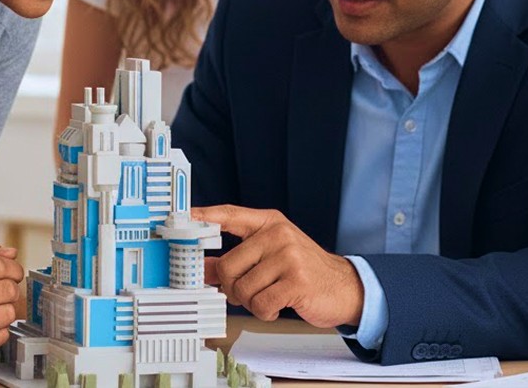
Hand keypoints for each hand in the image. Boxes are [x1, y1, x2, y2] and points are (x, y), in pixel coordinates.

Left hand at [194, 205, 363, 328]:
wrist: (342, 286)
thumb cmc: (303, 270)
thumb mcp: (269, 257)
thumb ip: (237, 259)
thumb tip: (203, 268)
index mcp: (270, 223)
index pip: (230, 214)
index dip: (205, 216)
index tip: (184, 217)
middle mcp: (278, 234)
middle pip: (228, 266)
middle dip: (233, 288)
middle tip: (250, 291)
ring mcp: (289, 256)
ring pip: (242, 289)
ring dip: (252, 303)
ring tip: (270, 296)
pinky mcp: (297, 281)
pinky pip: (261, 305)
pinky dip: (265, 312)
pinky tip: (278, 305)